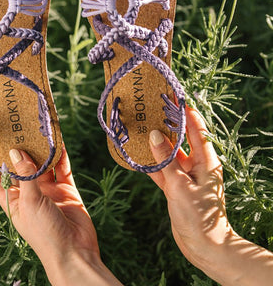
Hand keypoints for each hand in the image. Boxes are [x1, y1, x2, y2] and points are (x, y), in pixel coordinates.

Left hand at [0, 138, 122, 285]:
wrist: (75, 253)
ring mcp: (46, 190)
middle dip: (13, 145)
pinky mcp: (65, 189)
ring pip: (40, 162)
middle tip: (10, 123)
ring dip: (39, 147)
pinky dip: (60, 154)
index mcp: (10, 199)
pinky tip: (59, 140)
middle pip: (17, 164)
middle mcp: (26, 192)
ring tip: (36, 126)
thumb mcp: (30, 203)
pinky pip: (61, 167)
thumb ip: (25, 176)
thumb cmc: (45, 235)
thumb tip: (16, 150)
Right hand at [148, 107, 272, 285]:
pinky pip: (161, 169)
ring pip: (168, 153)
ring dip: (155, 143)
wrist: (204, 248)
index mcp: (205, 160)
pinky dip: (151, 162)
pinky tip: (137, 153)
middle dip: (166, 124)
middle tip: (151, 108)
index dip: (185, 111)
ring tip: (140, 126)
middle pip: (180, 138)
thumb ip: (166, 159)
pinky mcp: (176, 187)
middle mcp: (196, 164)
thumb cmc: (199, 216)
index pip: (196, 128)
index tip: (171, 95)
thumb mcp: (180, 185)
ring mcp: (185, 175)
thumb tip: (154, 133)